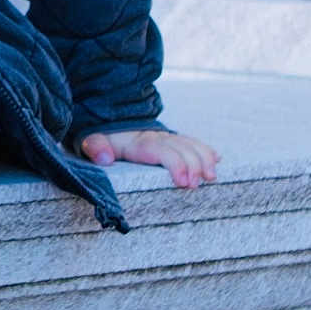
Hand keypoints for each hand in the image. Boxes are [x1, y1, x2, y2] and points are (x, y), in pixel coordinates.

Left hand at [78, 129, 219, 189]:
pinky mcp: (171, 141)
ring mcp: (166, 138)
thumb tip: (104, 157)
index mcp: (140, 142)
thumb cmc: (104, 139)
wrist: (110, 123)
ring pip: (190, 145)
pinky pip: (191, 142)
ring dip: (204, 159)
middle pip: (181, 149)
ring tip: (211, 176)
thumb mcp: (93, 141)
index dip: (176, 165)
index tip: (183, 182)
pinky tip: (216, 159)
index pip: (163, 152)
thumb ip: (96, 147)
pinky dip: (205, 150)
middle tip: (197, 185)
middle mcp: (157, 138)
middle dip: (193, 166)